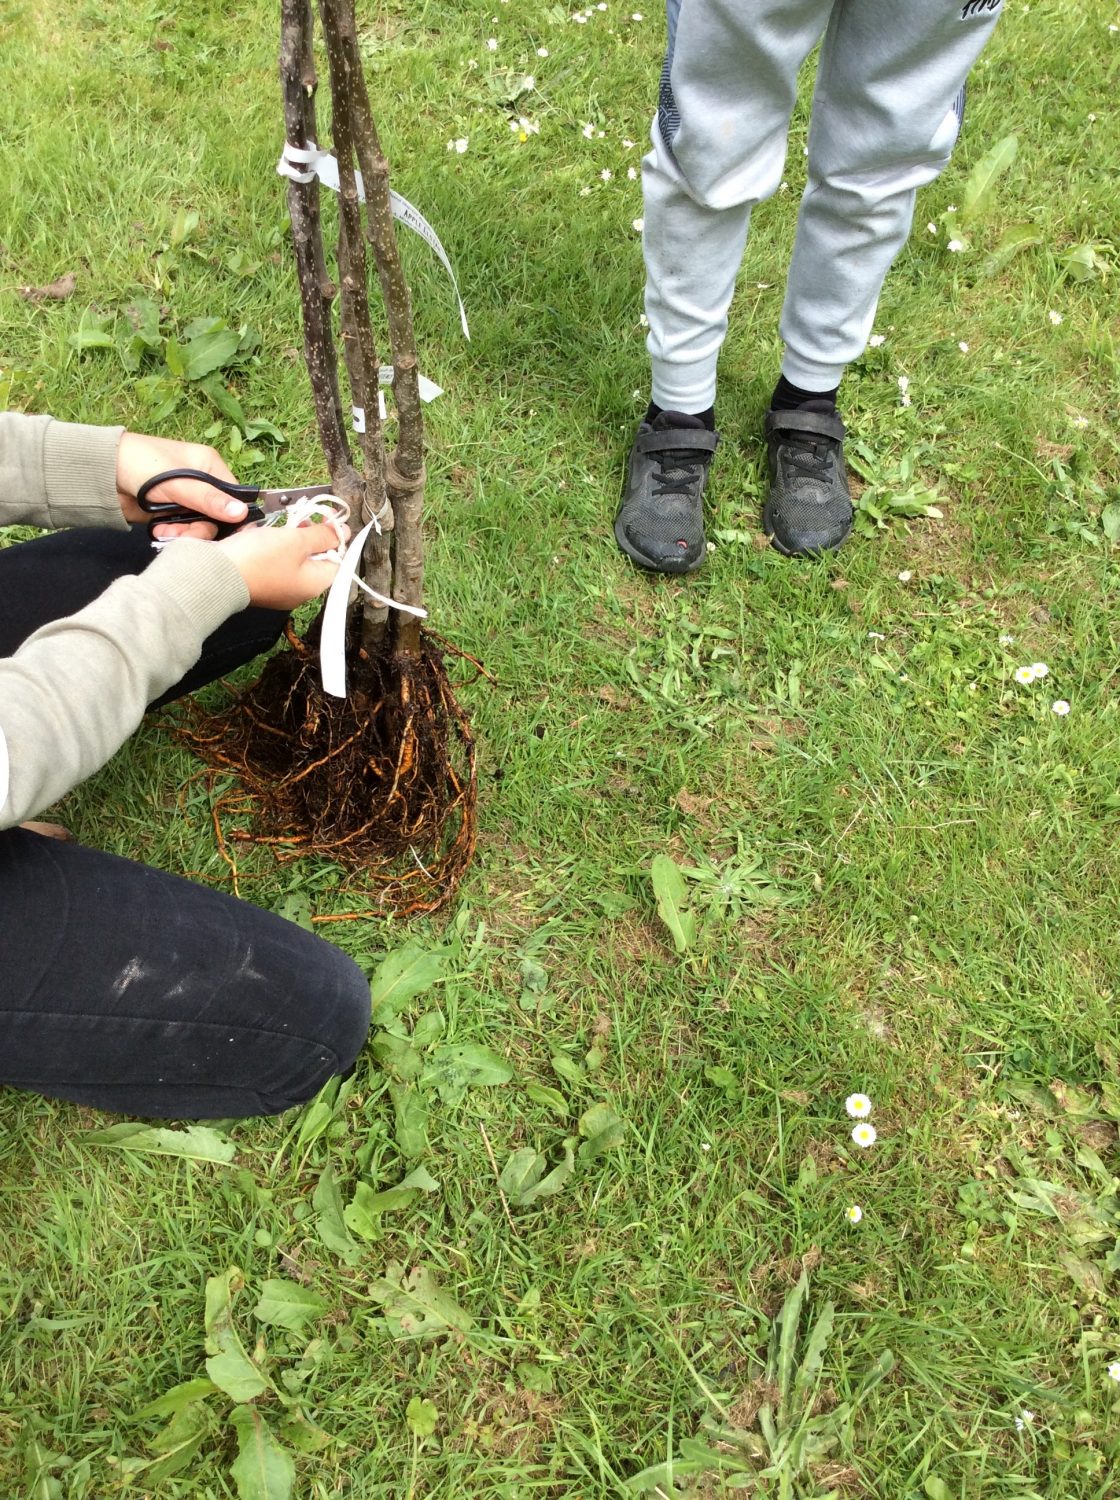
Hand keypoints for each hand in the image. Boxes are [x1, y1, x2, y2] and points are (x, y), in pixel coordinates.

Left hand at [116, 431, 247, 536]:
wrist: (102, 472)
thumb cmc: (141, 465)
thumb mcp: (178, 483)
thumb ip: (209, 500)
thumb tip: (241, 514)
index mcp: (209, 466)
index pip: (233, 496)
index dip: (230, 516)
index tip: (221, 532)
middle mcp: (201, 482)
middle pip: (217, 516)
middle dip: (199, 528)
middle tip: (181, 534)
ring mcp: (186, 498)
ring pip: (199, 525)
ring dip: (184, 533)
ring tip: (165, 532)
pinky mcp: (171, 511)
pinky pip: (183, 529)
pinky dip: (173, 534)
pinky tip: (159, 531)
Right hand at [217, 519, 350, 610]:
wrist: (215, 574)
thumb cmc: (259, 559)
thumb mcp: (297, 541)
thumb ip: (323, 536)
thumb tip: (344, 533)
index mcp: (314, 585)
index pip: (337, 561)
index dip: (334, 538)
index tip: (325, 519)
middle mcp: (299, 591)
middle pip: (314, 559)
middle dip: (308, 536)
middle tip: (299, 519)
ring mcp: (278, 589)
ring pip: (292, 558)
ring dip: (286, 538)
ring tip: (276, 528)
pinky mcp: (260, 583)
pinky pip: (272, 561)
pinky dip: (268, 546)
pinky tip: (258, 536)